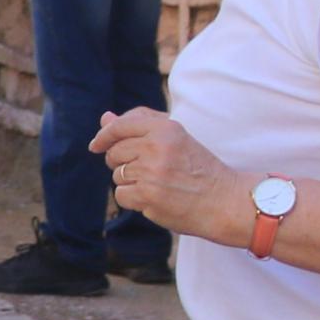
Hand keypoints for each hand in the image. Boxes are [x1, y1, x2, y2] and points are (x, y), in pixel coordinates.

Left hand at [93, 107, 244, 243]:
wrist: (224, 201)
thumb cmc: (198, 168)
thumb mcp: (175, 138)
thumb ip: (140, 124)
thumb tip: (105, 118)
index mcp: (165, 128)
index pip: (119, 126)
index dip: (103, 136)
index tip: (96, 145)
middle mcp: (156, 147)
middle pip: (114, 153)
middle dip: (122, 162)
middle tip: (147, 169)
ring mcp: (151, 172)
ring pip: (117, 175)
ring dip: (131, 182)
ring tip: (158, 184)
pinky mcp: (147, 196)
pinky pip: (122, 195)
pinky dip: (134, 199)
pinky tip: (155, 198)